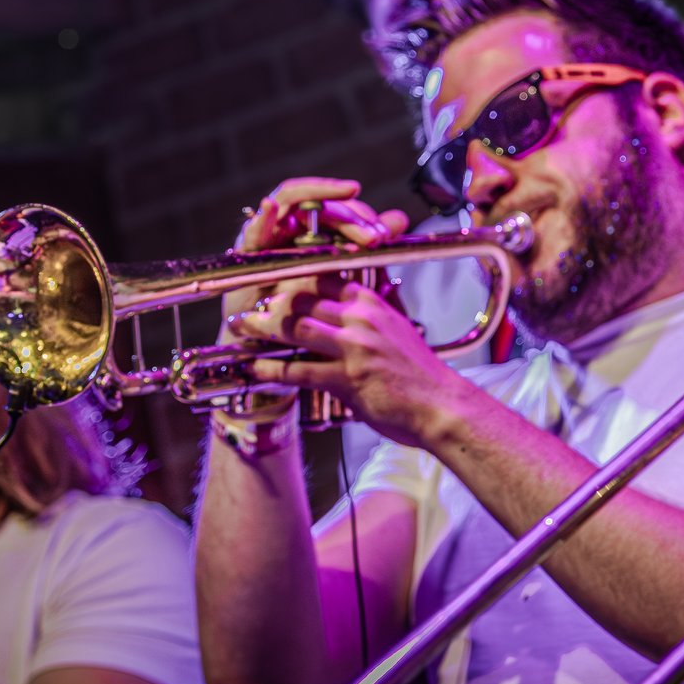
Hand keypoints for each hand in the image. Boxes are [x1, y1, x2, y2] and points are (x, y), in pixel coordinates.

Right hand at [224, 177, 412, 324]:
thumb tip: (399, 219)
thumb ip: (365, 246)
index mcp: (314, 230)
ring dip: (319, 199)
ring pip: (292, 203)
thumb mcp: (341, 278)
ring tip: (345, 201)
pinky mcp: (245, 252)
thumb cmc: (304, 312)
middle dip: (350, 215)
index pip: (341, 208)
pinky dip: (260, 218)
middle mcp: (291, 226)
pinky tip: (270, 207)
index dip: (364, 215)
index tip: (388, 232)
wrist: (267, 347)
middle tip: (374, 237)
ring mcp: (268, 234)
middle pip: (320, 204)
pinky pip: (252, 231)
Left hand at [231, 274, 471, 447]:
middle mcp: (361, 319)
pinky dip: (271, 371)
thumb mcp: (399, 332)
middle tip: (248, 306)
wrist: (442, 406)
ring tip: (241, 329)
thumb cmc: (421, 375)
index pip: (326, 278)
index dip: (295, 278)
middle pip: (304, 298)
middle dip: (271, 301)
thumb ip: (373, 318)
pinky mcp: (347, 379)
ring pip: (296, 328)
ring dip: (263, 329)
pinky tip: (254, 370)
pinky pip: (299, 371)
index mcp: (373, 304)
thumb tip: (352, 310)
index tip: (271, 280)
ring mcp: (353, 348)